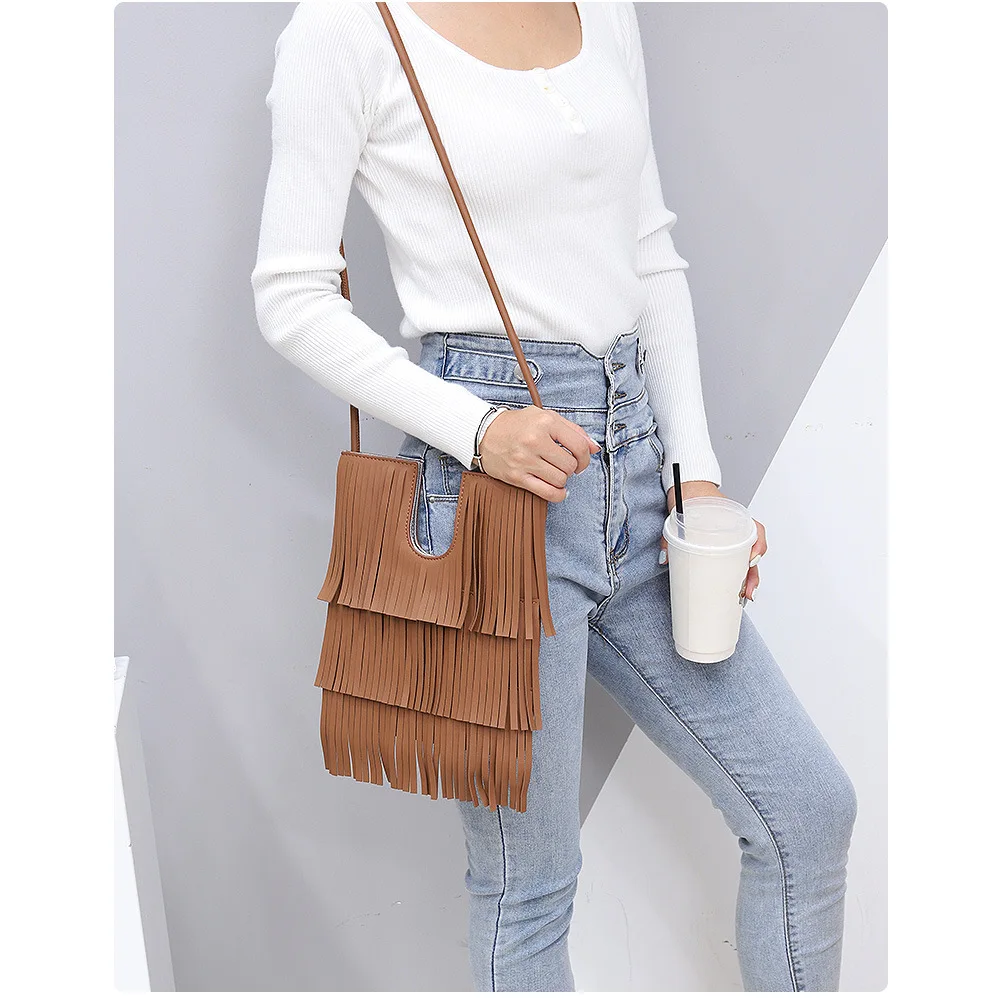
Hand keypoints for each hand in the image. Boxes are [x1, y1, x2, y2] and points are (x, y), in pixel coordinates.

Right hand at [478, 405, 601, 501]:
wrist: (483, 432)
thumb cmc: (517, 425)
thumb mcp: (545, 417)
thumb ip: (572, 430)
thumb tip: (594, 448)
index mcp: (545, 423)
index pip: (579, 446)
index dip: (586, 457)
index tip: (582, 460)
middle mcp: (535, 441)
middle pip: (570, 465)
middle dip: (572, 468)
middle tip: (565, 465)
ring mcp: (525, 460)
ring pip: (560, 479)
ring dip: (562, 479)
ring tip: (555, 473)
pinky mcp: (516, 476)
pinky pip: (547, 492)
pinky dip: (558, 494)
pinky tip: (558, 490)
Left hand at [659, 481, 766, 601]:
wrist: (687, 487)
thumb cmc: (690, 496)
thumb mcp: (680, 511)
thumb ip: (671, 536)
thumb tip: (665, 558)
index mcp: (732, 516)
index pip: (755, 531)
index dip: (757, 547)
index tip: (751, 561)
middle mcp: (737, 528)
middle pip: (753, 553)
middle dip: (753, 575)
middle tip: (746, 592)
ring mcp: (732, 538)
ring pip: (746, 560)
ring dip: (747, 579)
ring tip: (742, 597)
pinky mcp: (724, 545)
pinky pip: (735, 561)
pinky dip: (736, 576)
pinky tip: (734, 589)